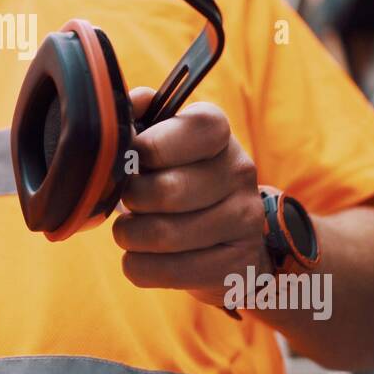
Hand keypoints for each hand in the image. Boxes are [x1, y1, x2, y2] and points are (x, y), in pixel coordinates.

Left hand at [112, 88, 271, 307]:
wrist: (227, 239)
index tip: (134, 160)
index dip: (150, 147)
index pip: (191, 129)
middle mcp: (240, 171)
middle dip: (131, 200)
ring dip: (130, 236)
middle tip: (128, 201)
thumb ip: (142, 115)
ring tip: (130, 231)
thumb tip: (132, 101)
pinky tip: (142, 257)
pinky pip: (169, 271)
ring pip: (163, 235)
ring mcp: (244, 220)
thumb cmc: (179, 178)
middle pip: (167, 191)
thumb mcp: (164, 140)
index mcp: (219, 132)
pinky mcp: (236, 264)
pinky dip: (140, 267)